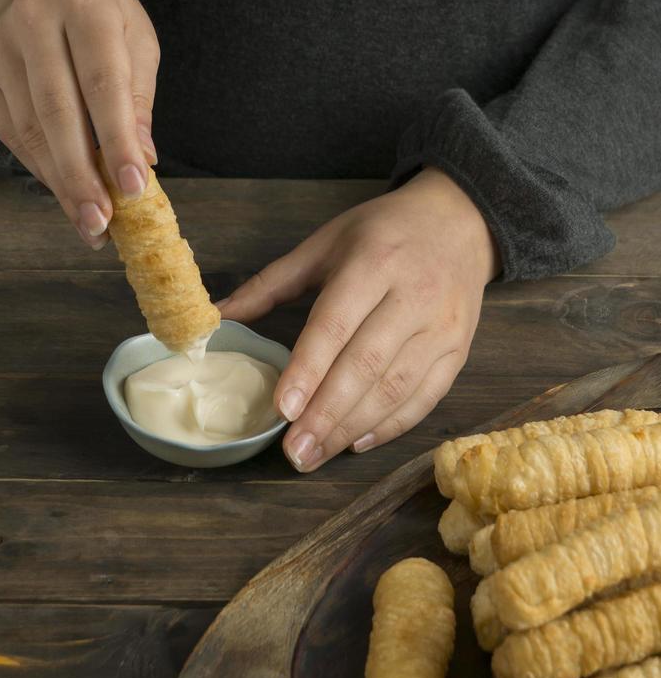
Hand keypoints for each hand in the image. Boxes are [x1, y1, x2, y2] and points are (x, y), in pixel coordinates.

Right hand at [0, 0, 159, 248]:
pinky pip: (11, 132)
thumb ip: (139, 101)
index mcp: (86, 5)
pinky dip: (40, 167)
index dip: (117, 141)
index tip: (134, 188)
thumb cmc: (106, 22)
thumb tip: (142, 159)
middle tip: (102, 223)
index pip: (103, 83)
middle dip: (82, 176)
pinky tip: (65, 192)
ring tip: (89, 222)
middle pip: (57, 112)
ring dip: (61, 183)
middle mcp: (33, 19)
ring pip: (30, 129)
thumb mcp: (138, 46)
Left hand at [219, 168, 500, 471]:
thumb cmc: (382, 233)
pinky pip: (426, 398)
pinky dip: (391, 426)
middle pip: (367, 364)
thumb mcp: (324, 244)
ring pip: (396, 388)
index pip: (337, 324)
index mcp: (373, 263)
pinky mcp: (459, 351)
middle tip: (294, 451)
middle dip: (327, 413)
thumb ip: (271, 283)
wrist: (458, 222)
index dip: (309, 369)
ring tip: (316, 454)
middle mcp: (413, 296)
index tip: (283, 409)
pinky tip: (357, 442)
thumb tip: (218, 315)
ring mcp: (442, 327)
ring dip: (353, 427)